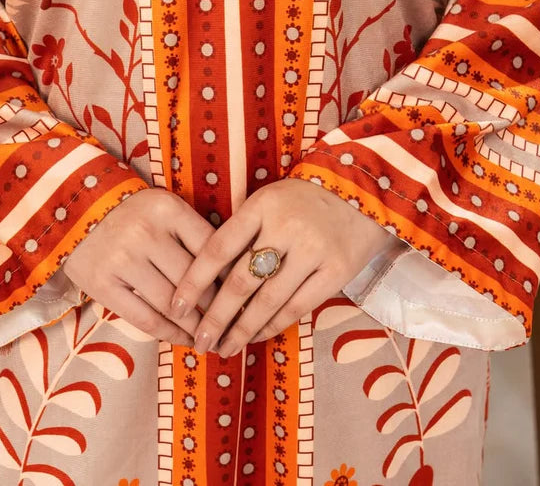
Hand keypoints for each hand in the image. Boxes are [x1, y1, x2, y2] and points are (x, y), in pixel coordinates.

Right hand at [61, 188, 220, 345]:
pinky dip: (170, 334)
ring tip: (212, 339)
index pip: (211, 248)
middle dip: (218, 308)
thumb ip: (193, 232)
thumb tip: (232, 272)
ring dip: (197, 327)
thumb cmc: (133, 212)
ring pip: (172, 304)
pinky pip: (145, 318)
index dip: (230, 276)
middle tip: (234, 326)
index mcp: (168, 209)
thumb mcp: (165, 209)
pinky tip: (185, 340)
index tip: (243, 296)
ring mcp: (123, 259)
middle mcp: (147, 233)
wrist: (76, 211)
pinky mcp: (103, 284)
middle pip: (194, 280)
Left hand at [170, 177, 398, 356]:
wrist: (363, 192)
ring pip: (268, 300)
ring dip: (242, 329)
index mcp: (261, 206)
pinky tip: (257, 336)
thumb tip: (206, 279)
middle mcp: (286, 227)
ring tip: (224, 347)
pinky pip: (297, 307)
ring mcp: (313, 250)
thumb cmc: (303, 200)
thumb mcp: (267, 201)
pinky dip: (273, 325)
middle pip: (241, 281)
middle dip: (216, 316)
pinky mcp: (336, 271)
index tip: (177, 306)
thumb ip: (241, 231)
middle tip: (199, 340)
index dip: (194, 281)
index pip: (218, 248)